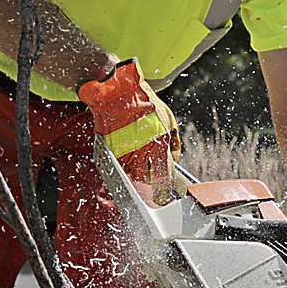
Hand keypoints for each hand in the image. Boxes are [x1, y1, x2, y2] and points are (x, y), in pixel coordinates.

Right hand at [78, 59, 174, 186]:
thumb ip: (175, 143)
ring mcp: (124, 151)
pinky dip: (125, 168)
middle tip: (156, 180)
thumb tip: (176, 160)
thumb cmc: (146, 103)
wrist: (118, 92)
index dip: (166, 189)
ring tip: (142, 167)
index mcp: (158, 144)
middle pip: (148, 179)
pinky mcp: (110, 150)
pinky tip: (130, 160)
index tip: (167, 195)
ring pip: (132, 175)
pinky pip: (119, 166)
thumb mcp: (169, 119)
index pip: (164, 176)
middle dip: (153, 182)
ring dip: (139, 176)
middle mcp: (140, 151)